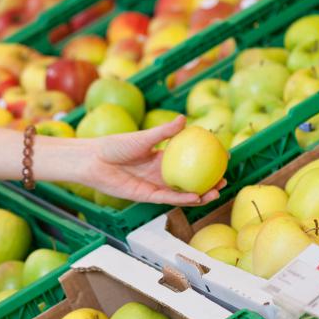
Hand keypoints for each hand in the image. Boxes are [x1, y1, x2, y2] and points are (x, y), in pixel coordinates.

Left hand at [79, 116, 224, 205]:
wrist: (93, 161)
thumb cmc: (114, 146)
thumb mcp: (143, 138)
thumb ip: (163, 132)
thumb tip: (183, 119)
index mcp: (160, 157)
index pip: (187, 159)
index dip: (205, 159)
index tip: (222, 157)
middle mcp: (159, 172)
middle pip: (189, 179)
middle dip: (208, 181)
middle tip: (225, 179)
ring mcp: (154, 185)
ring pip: (182, 192)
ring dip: (200, 194)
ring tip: (217, 191)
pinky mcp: (146, 196)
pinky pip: (168, 199)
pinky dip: (183, 199)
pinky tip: (197, 197)